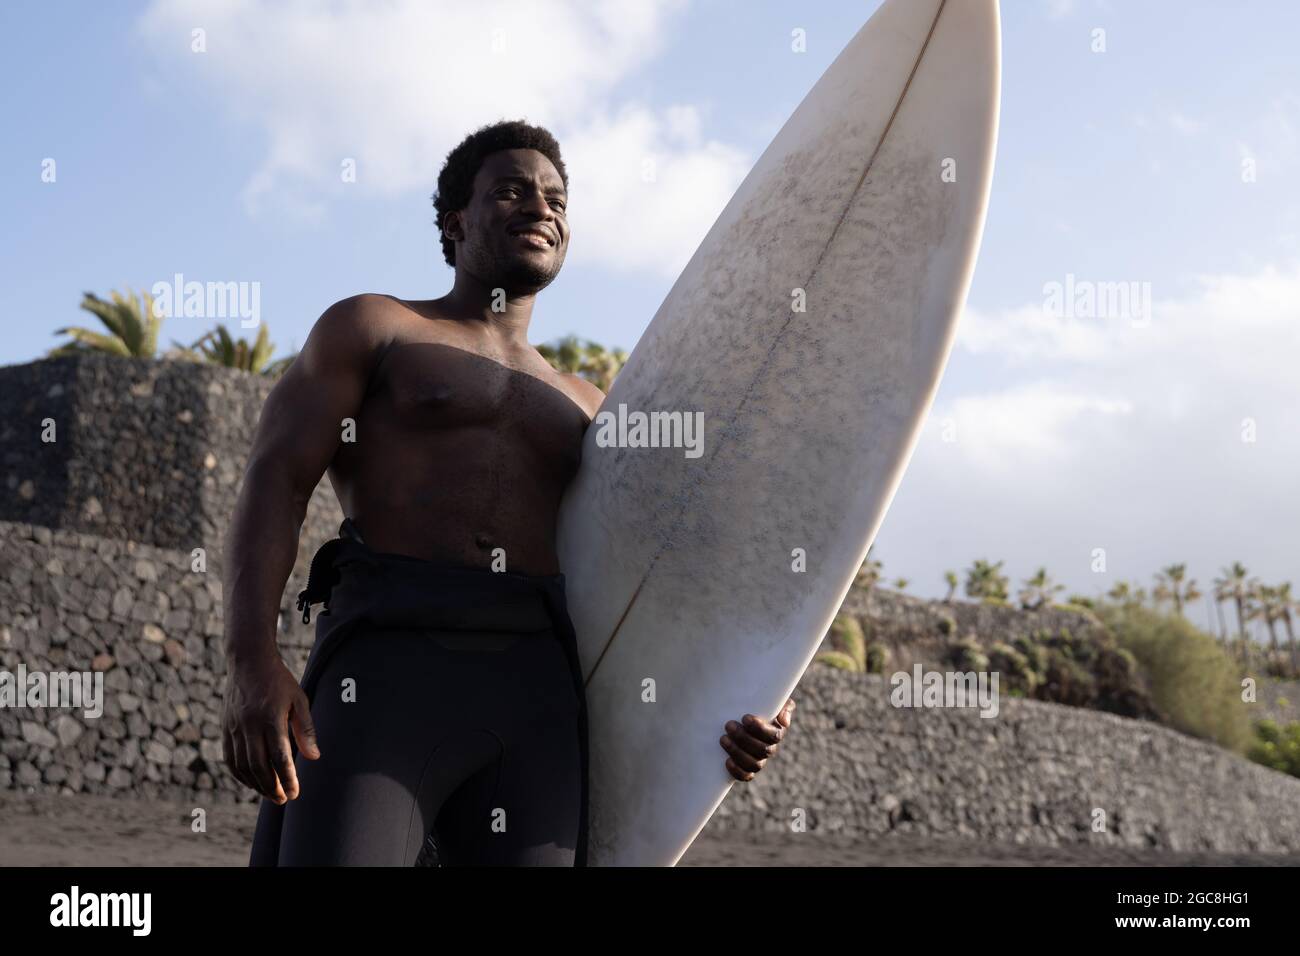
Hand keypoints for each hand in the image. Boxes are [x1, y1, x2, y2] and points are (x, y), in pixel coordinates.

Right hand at [222, 654, 319, 803]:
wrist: (248, 661)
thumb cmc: (279, 681)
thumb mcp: (299, 699)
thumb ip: (306, 729)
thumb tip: (314, 757)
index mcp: (270, 717)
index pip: (279, 756)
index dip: (287, 778)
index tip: (294, 793)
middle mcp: (249, 725)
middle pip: (259, 766)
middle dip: (271, 787)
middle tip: (282, 799)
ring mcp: (234, 727)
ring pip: (242, 765)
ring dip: (255, 784)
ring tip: (270, 794)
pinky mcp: (225, 728)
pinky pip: (230, 758)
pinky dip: (239, 774)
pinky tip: (251, 782)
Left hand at [720, 697, 794, 781]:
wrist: (737, 714)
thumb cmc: (756, 704)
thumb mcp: (770, 699)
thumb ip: (782, 704)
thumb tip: (783, 721)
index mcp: (777, 732)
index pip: (774, 736)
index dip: (760, 729)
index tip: (745, 717)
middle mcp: (769, 748)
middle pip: (762, 750)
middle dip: (744, 738)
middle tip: (729, 725)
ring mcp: (758, 760)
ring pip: (754, 764)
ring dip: (738, 752)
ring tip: (723, 739)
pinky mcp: (745, 768)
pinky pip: (745, 776)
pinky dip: (737, 771)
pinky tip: (727, 761)